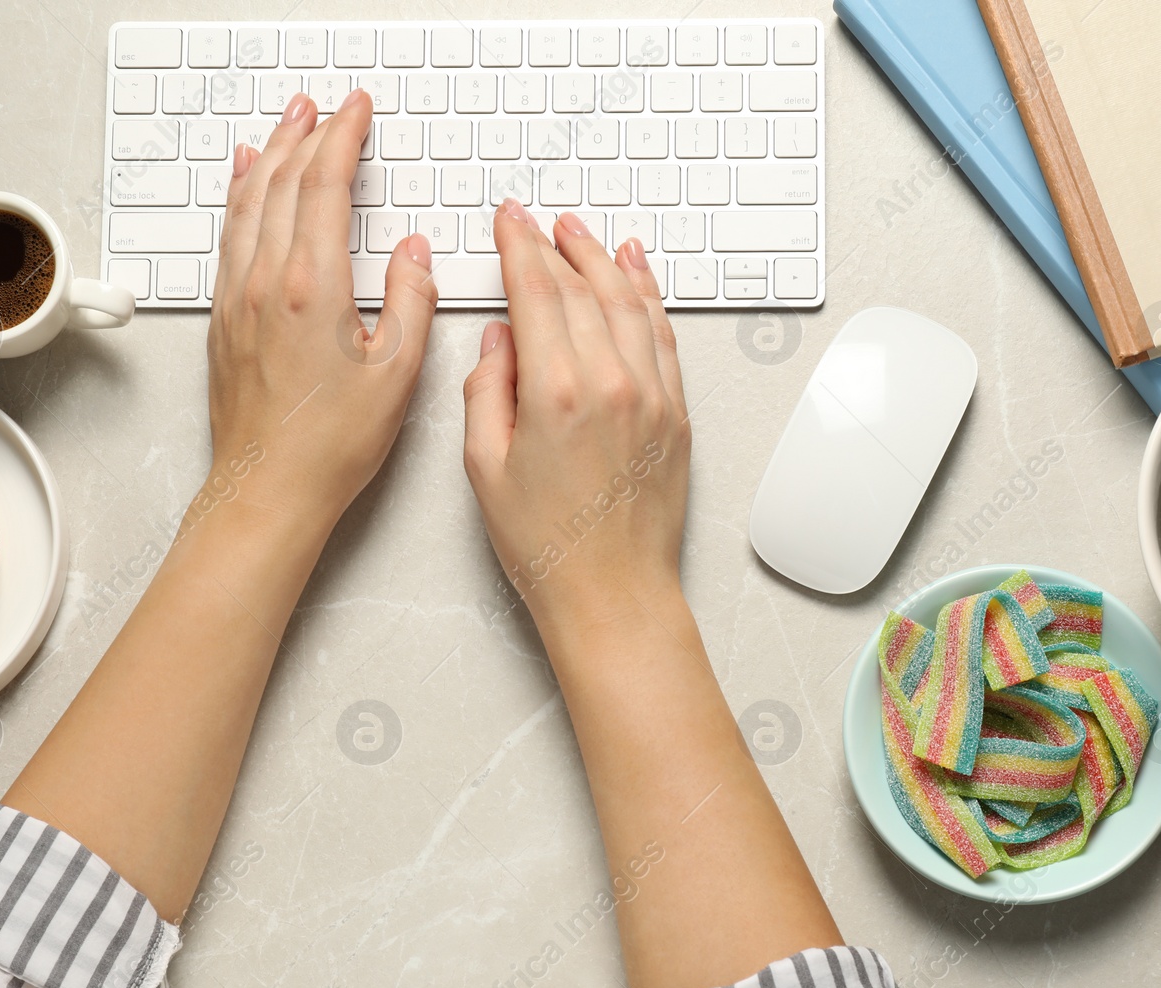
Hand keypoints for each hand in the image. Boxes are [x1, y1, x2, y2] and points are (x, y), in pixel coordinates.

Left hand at [205, 90, 435, 530]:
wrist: (268, 489)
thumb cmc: (330, 444)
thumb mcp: (397, 374)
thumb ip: (410, 302)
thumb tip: (413, 254)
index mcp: (312, 288)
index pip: (324, 186)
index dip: (343, 138)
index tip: (357, 111)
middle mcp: (265, 282)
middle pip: (281, 183)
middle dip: (305, 134)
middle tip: (324, 107)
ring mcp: (237, 298)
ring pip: (247, 202)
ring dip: (268, 155)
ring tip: (285, 124)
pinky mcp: (223, 319)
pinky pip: (228, 235)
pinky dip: (239, 196)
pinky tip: (242, 182)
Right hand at [462, 200, 689, 632]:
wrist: (612, 593)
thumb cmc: (546, 543)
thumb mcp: (484, 467)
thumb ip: (487, 391)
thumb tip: (499, 340)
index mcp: (556, 393)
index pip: (535, 292)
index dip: (518, 246)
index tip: (508, 221)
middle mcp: (612, 384)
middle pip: (581, 289)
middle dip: (554, 245)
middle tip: (535, 221)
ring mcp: (652, 396)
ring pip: (629, 302)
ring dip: (602, 259)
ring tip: (581, 232)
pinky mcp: (676, 414)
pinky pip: (664, 335)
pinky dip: (649, 294)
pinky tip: (635, 271)